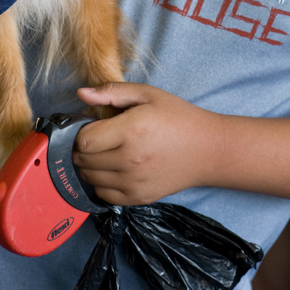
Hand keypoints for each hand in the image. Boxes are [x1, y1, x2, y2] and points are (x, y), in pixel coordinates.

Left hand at [73, 83, 223, 205]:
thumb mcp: (148, 94)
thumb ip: (113, 92)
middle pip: (84, 160)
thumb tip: (81, 94)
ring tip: (104, 152)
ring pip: (90, 178)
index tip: (90, 125)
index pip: (84, 140)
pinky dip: (101, 182)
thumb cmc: (178, 117)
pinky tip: (113, 168)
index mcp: (131, 130)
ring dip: (89, 165)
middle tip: (97, 137)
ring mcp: (134, 182)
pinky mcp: (138, 198)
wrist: (208, 150)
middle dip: (82, 148)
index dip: (81, 131)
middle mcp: (130, 160)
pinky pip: (103, 195)